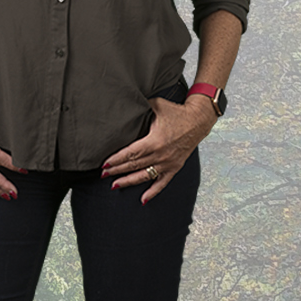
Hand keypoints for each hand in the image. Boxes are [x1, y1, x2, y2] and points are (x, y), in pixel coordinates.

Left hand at [101, 95, 215, 202]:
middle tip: (102, 174)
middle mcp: (161, 155)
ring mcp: (168, 163)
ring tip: (114, 185)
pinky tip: (142, 199)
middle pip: (134, 165)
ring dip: (129, 181)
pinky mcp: (175, 167)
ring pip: (145, 176)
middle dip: (117, 170)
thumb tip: (123, 100)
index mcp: (155, 141)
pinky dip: (152, 192)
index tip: (104, 163)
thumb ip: (140, 105)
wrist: (198, 120)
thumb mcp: (156, 105)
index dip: (117, 159)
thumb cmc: (176, 112)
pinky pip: (162, 183)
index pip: (131, 153)